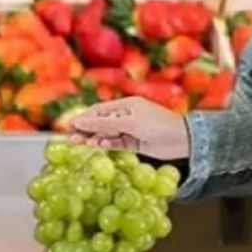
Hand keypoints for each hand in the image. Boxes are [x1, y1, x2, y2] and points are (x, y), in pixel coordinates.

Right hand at [68, 98, 189, 160]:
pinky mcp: (134, 143)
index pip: (99, 110)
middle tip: (70, 140)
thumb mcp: (129, 122)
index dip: (83, 118)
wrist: (183, 140)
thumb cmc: (158, 125)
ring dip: (94, 139)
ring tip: (80, 145)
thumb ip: (104, 123)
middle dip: (86, 130)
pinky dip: (106, 145)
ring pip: (106, 134)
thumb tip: (79, 120)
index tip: (68, 127)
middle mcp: (126, 116)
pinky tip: (97, 146)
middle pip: (100, 122)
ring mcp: (130, 130)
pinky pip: (116, 143)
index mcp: (126, 105)